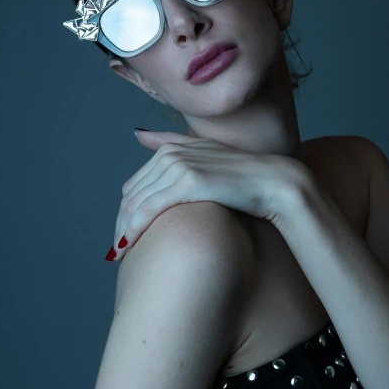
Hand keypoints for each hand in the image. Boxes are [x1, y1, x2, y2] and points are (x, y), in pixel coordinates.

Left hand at [106, 129, 309, 261]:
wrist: (272, 183)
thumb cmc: (242, 177)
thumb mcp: (205, 155)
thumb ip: (170, 143)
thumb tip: (138, 135)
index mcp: (172, 149)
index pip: (134, 185)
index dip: (125, 211)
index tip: (124, 233)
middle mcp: (171, 154)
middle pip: (131, 196)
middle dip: (121, 224)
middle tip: (115, 250)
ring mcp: (179, 167)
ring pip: (136, 204)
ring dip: (123, 230)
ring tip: (118, 253)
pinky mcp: (188, 183)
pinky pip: (149, 209)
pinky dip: (134, 228)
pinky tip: (127, 246)